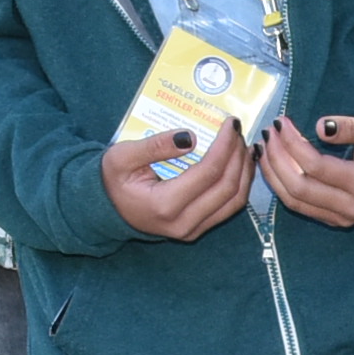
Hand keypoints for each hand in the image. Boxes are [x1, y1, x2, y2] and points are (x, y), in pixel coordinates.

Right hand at [109, 122, 250, 237]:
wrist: (109, 210)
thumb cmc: (114, 180)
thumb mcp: (121, 157)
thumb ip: (154, 146)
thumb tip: (191, 136)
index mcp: (164, 205)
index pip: (208, 173)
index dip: (224, 146)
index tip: (230, 124)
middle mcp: (183, 223)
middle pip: (227, 187)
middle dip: (237, 155)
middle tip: (238, 131)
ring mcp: (193, 230)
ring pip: (234, 201)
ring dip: (244, 171)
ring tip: (244, 145)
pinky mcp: (199, 229)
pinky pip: (229, 207)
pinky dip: (240, 184)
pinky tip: (240, 164)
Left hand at [260, 112, 353, 224]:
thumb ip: (353, 126)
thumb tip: (320, 126)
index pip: (317, 166)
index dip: (293, 144)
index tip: (282, 122)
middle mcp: (351, 207)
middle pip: (299, 187)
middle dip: (277, 158)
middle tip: (269, 132)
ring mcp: (340, 218)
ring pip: (293, 200)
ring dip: (272, 173)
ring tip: (263, 146)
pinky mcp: (331, 220)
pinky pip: (297, 205)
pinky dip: (279, 185)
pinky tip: (271, 164)